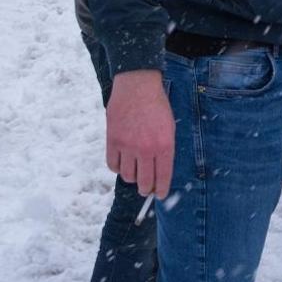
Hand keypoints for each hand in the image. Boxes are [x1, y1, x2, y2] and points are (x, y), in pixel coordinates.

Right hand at [106, 70, 174, 199]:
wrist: (137, 86)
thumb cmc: (156, 105)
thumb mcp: (169, 127)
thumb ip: (165, 149)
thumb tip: (160, 171)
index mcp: (164, 145)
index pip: (163, 177)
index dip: (162, 190)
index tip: (160, 195)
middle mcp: (146, 149)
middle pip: (144, 182)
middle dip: (146, 189)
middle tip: (146, 189)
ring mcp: (127, 146)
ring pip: (127, 176)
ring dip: (132, 176)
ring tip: (135, 170)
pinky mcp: (112, 141)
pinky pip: (112, 165)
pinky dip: (117, 167)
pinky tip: (122, 162)